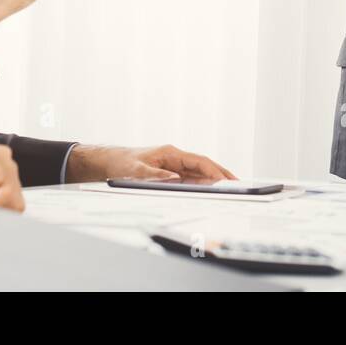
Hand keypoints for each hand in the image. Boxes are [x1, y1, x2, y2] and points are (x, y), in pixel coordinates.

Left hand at [65, 143, 237, 183]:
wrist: (107, 163)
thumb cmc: (121, 163)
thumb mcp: (136, 171)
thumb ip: (156, 176)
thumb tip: (175, 179)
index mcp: (170, 153)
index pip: (199, 161)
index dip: (215, 170)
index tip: (227, 178)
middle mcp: (175, 159)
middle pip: (203, 166)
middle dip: (221, 174)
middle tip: (238, 183)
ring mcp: (173, 166)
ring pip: (198, 173)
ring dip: (213, 181)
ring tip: (230, 189)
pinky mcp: (169, 174)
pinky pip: (190, 180)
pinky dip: (202, 185)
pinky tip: (210, 191)